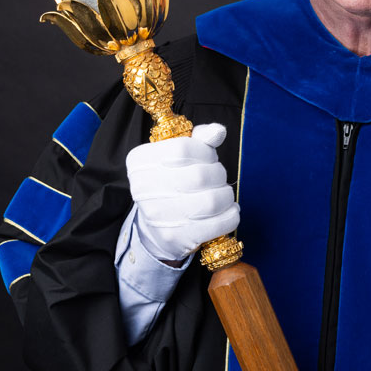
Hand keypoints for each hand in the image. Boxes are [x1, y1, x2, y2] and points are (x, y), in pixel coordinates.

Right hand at [126, 124, 239, 262]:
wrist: (156, 229)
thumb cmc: (172, 185)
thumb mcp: (179, 157)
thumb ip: (199, 140)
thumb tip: (218, 131)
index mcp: (140, 161)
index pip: (183, 148)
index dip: (206, 152)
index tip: (209, 158)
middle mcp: (143, 189)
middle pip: (200, 175)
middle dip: (218, 174)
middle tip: (217, 178)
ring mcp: (159, 216)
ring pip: (212, 200)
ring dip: (226, 196)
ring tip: (223, 195)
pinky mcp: (176, 238)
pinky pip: (219, 223)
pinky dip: (231, 215)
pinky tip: (228, 211)